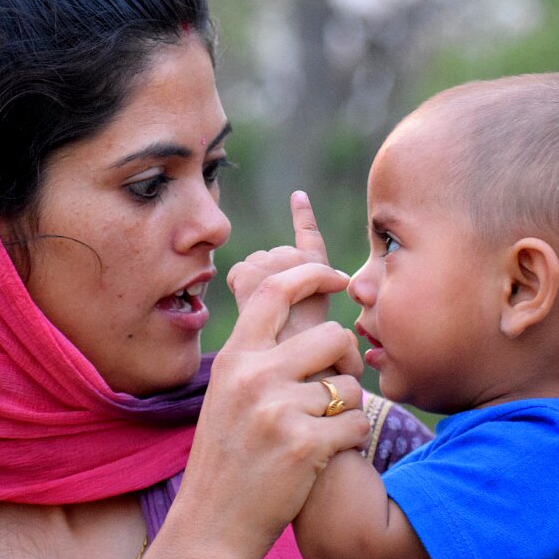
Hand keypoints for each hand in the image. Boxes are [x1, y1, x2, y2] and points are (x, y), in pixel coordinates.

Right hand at [150, 263, 367, 558]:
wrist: (213, 521)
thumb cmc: (228, 455)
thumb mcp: (227, 392)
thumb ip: (257, 354)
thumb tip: (296, 307)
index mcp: (234, 358)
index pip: (276, 291)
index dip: (312, 273)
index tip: (337, 276)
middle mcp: (253, 376)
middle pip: (332, 335)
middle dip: (347, 357)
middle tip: (340, 380)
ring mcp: (278, 410)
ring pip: (349, 385)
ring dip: (347, 407)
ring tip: (321, 430)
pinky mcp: (303, 445)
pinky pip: (357, 422)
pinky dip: (352, 438)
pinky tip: (327, 453)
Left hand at [228, 191, 335, 342]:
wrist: (294, 363)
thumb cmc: (300, 351)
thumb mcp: (307, 324)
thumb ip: (300, 299)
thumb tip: (306, 291)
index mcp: (319, 269)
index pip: (309, 237)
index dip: (303, 216)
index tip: (297, 196)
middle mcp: (302, 259)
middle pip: (272, 258)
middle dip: (270, 280)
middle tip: (279, 313)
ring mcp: (280, 261)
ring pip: (254, 266)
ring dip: (256, 285)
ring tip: (270, 314)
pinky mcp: (258, 269)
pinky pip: (239, 273)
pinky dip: (240, 288)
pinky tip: (255, 303)